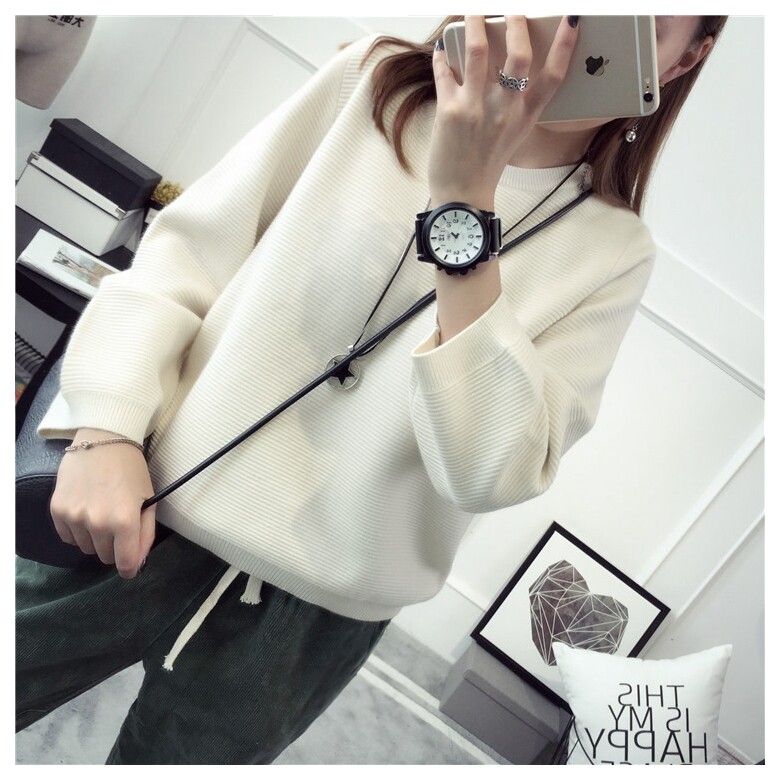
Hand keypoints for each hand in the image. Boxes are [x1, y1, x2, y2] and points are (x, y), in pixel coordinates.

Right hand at [49, 428, 155, 577]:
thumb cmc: (132, 469)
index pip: (125, 563)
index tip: (131, 564)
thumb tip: (137, 563)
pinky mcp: (58, 510)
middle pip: (105, 557)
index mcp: (124, 521)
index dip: (130, 567)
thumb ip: (145, 534)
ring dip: (96, 539)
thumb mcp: (148, 500)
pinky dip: (78, 530)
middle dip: (114, 547)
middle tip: (120, 525)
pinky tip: (87, 510)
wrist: (104, 439)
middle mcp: (97, 522)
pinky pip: (68, 537)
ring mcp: (74, 516)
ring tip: (103, 513)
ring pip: (86, 548)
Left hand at [428, 15, 578, 209]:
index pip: (554, 76)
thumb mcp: (513, 134)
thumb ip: (515, 103)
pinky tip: (441, 49)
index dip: (566, 44)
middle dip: (516, 22)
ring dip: (474, 23)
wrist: (462, 194)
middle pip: (519, 55)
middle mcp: (505, 110)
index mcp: (526, 116)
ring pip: (479, 51)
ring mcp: (476, 109)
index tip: (572, 18)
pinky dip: (441, 56)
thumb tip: (504, 65)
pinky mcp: (449, 111)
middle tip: (512, 10)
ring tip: (471, 11)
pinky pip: (445, 71)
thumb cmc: (486, 164)